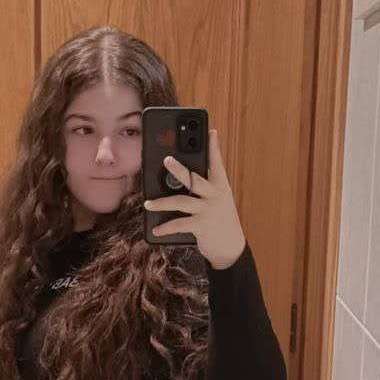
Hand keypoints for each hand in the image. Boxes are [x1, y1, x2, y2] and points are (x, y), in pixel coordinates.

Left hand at [144, 129, 246, 268]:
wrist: (231, 248)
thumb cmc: (219, 220)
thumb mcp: (217, 201)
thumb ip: (203, 189)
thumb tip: (177, 179)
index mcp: (220, 186)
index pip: (217, 163)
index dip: (213, 147)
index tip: (211, 131)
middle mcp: (215, 196)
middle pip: (195, 179)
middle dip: (180, 169)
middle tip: (166, 160)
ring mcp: (208, 211)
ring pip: (182, 202)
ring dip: (162, 203)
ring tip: (148, 204)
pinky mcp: (202, 227)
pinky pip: (179, 224)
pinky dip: (165, 227)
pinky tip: (156, 228)